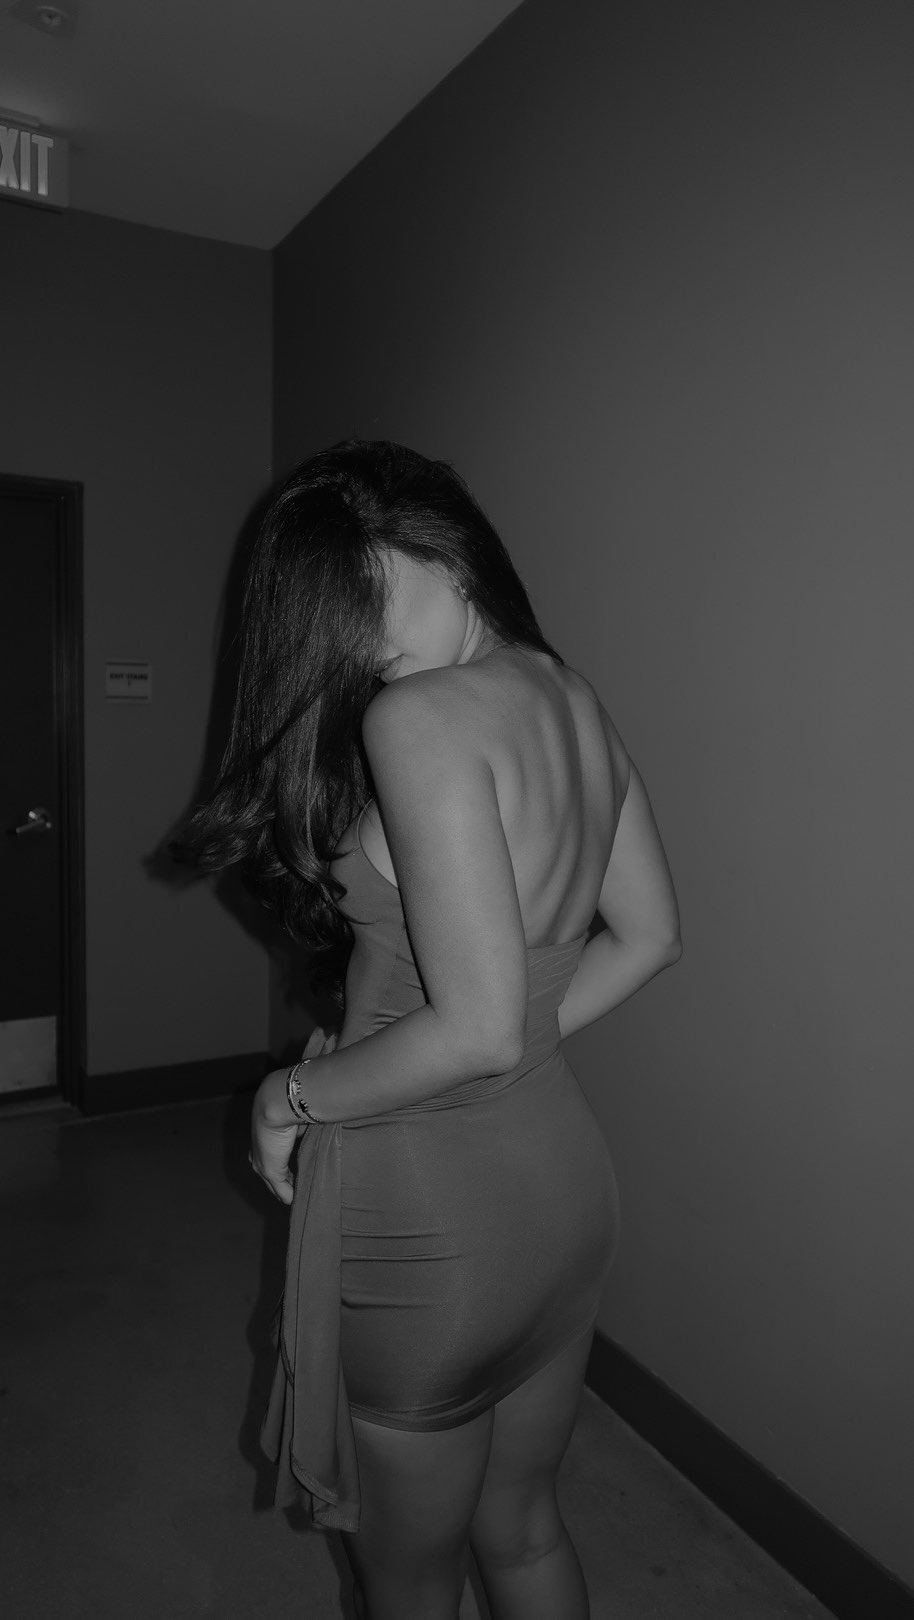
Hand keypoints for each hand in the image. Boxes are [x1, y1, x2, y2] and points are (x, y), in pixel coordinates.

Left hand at [248, 1026, 338, 1204]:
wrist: (281, 1096)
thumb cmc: (297, 1081)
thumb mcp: (308, 1068)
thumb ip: (316, 1050)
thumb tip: (324, 1028)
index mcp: (266, 1114)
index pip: (267, 1132)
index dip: (275, 1141)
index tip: (284, 1147)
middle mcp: (261, 1134)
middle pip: (261, 1155)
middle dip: (271, 1164)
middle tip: (282, 1177)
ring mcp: (263, 1150)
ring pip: (268, 1170)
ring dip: (278, 1180)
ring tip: (289, 1190)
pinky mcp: (269, 1164)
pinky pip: (276, 1182)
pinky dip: (283, 1190)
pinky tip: (291, 1197)